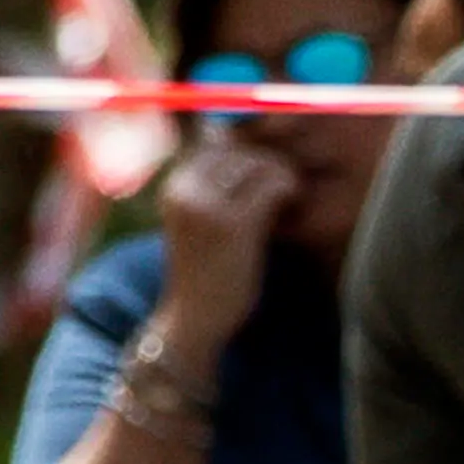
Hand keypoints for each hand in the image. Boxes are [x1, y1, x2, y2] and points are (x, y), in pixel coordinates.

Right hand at [154, 138, 298, 370]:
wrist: (193, 320)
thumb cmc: (205, 271)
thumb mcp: (200, 221)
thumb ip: (216, 186)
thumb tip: (246, 148)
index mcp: (174, 186)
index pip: (217, 144)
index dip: (250, 154)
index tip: (266, 175)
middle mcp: (184, 190)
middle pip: (239, 150)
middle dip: (269, 163)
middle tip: (284, 187)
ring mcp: (206, 206)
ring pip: (258, 164)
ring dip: (281, 175)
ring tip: (288, 196)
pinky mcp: (233, 225)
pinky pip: (272, 187)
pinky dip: (288, 190)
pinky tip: (290, 205)